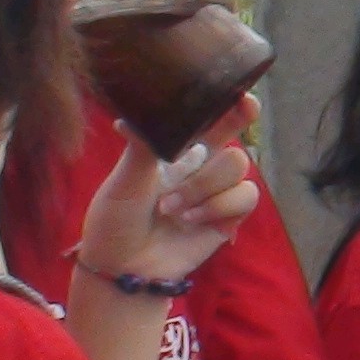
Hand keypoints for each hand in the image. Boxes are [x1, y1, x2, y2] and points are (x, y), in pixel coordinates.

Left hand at [74, 99, 260, 288]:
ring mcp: (215, 192)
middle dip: (239, 123)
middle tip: (241, 112)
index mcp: (176, 149)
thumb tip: (132, 118)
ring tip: (174, 209)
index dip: (230, 102)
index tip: (240, 92)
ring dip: (205, 187)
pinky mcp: (227, 218)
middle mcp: (200, 167)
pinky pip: (244, 198)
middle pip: (236, 135)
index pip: (210, 118)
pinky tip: (191, 221)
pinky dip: (217, 208)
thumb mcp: (123, 181)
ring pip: (240, 167)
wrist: (123, 267)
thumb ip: (140, 147)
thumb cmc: (115, 220)